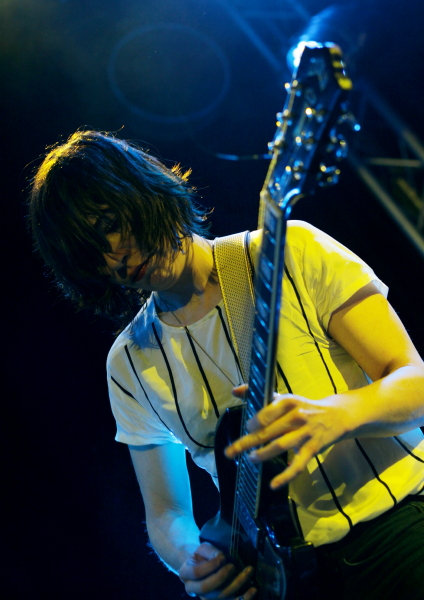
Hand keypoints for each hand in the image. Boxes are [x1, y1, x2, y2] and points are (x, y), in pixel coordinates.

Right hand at [178, 542, 256, 599]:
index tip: (222, 557)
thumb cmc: (203, 555)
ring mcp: (205, 598)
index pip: (196, 573)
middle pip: (206, 588)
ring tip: (248, 573)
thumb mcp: (203, 548)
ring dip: (236, 585)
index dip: (210, 566)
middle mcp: (193, 589)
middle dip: (221, 577)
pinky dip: (243, 598)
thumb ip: (210, 552)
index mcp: (186, 573)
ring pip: (219, 597)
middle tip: (232, 566)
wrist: (201, 565)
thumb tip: (222, 559)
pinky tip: (253, 590)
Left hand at [225, 385, 349, 488]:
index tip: (247, 428)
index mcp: (288, 402)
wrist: (336, 416)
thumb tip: (234, 391)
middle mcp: (297, 416)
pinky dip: (285, 476)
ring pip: (280, 446)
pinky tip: (273, 484)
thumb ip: (259, 394)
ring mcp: (305, 434)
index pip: (266, 413)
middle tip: (230, 451)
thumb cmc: (303, 407)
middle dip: (247, 442)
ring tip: (250, 459)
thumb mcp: (284, 397)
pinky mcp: (313, 449)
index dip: (253, 423)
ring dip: (262, 454)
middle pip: (268, 431)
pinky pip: (298, 465)